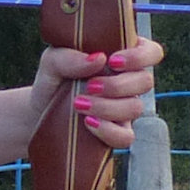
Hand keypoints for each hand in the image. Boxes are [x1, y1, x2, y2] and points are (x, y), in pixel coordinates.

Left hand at [31, 37, 162, 146]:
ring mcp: (125, 109)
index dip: (140, 56)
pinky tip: (89, 123)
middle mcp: (128, 82)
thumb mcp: (53, 61)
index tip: (113, 61)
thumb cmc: (53, 80)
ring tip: (78, 104)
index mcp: (121, 57)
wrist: (38, 113)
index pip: (151, 52)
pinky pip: (127, 137)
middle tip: (89, 86)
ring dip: (107, 107)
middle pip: (145, 81)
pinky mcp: (116, 133)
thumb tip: (99, 59)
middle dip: (117, 85)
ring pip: (135, 108)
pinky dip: (109, 131)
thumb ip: (70, 57)